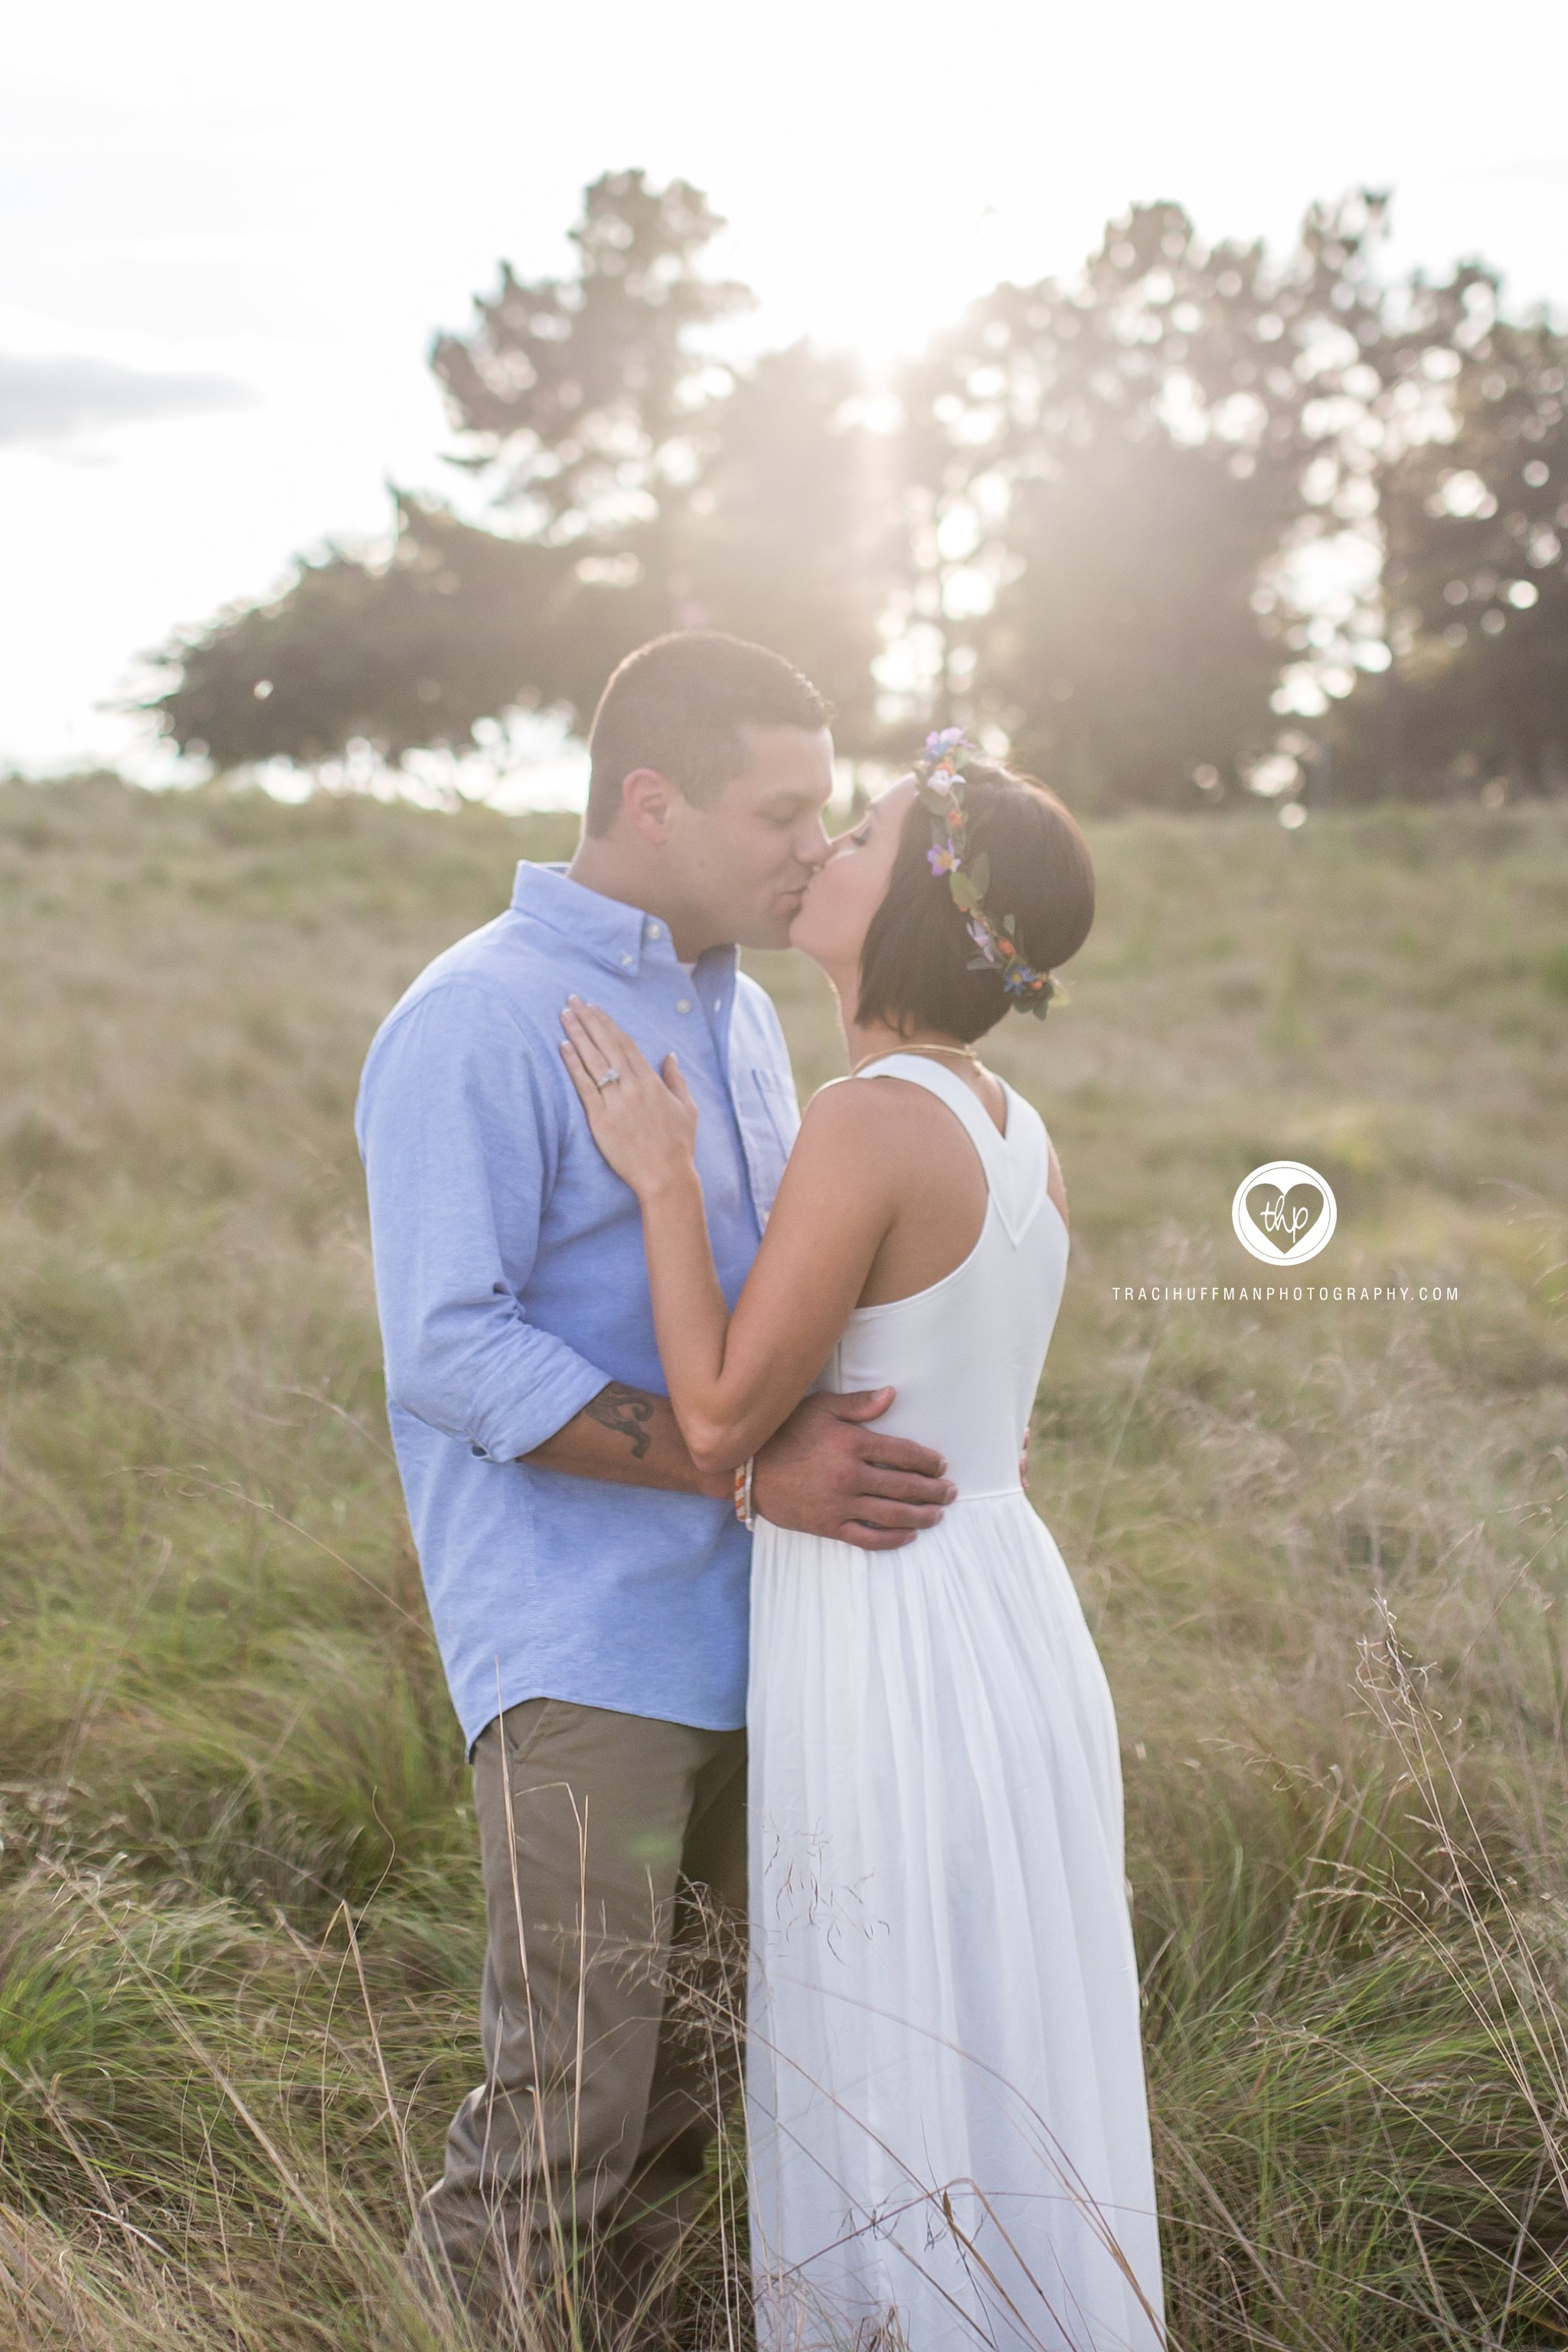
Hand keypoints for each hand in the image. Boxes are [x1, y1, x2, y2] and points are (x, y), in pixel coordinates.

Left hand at [560, 998, 697, 1196]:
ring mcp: (616, 1103)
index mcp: (652, 1082)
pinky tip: (563, 1047)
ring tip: (564, 1015)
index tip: (595, 1007)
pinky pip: (584, 1087)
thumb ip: (676, 1079)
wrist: (665, 1177)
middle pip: (607, 1045)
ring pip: (594, 1060)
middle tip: (572, 999)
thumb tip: (669, 1055)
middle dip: (589, 1020)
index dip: (608, 1023)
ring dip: (577, 1035)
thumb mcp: (687, 1108)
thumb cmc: (678, 1145)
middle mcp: (633, 1088)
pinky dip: (573, 1065)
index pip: (626, 1044)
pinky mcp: (601, 1120)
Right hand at [753, 1389, 955, 1551]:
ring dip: (920, 1515)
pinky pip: (867, 1537)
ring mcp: (840, 1504)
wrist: (747, 1469)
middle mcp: (851, 1476)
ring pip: (892, 1514)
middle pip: (904, 1486)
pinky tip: (908, 1536)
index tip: (940, 1465)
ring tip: (937, 1515)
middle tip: (950, 1492)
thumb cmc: (783, 1432)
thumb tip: (892, 1394)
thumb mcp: (819, 1408)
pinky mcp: (829, 1525)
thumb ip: (858, 1404)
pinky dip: (891, 1539)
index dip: (927, 1461)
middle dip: (932, 1490)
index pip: (903, 1453)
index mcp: (852, 1443)